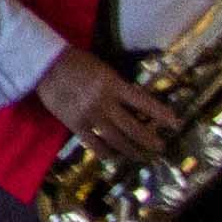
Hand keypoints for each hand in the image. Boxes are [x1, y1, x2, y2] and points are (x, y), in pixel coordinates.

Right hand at [34, 48, 184, 160]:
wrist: (45, 66)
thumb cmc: (77, 63)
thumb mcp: (104, 70)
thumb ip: (118, 87)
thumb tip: (136, 104)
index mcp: (114, 85)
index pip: (144, 103)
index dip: (161, 114)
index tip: (176, 124)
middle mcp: (104, 103)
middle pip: (133, 128)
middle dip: (149, 140)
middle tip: (160, 148)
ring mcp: (89, 116)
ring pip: (116, 140)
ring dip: (132, 151)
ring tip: (142, 157)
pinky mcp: (75, 124)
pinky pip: (94, 144)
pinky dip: (106, 154)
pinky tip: (114, 158)